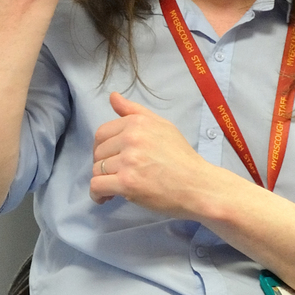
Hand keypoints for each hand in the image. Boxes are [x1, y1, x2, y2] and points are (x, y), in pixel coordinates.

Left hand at [91, 91, 225, 216]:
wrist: (198, 185)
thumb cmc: (181, 157)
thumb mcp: (162, 126)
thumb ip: (134, 111)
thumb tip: (112, 96)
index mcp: (137, 123)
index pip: (102, 133)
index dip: (103, 148)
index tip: (111, 158)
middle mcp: (131, 138)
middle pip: (98, 152)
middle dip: (103, 165)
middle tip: (116, 174)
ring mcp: (129, 161)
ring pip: (96, 170)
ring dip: (103, 181)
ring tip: (115, 187)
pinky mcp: (127, 183)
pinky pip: (97, 186)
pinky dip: (97, 194)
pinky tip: (105, 198)